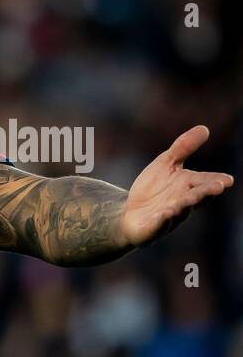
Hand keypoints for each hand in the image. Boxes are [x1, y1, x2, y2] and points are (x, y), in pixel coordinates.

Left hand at [119, 126, 232, 246]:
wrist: (129, 214)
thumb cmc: (153, 189)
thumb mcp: (166, 164)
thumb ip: (183, 148)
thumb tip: (204, 128)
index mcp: (189, 186)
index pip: (205, 182)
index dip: (216, 181)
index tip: (227, 180)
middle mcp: (184, 202)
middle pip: (196, 197)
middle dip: (205, 193)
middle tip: (217, 187)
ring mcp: (170, 217)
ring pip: (180, 211)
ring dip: (185, 206)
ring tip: (187, 200)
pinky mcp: (154, 228)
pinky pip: (160, 224)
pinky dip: (163, 219)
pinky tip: (165, 213)